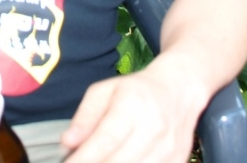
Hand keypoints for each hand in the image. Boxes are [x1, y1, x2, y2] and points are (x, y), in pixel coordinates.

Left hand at [60, 68, 201, 162]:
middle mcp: (153, 128)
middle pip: (118, 162)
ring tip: (100, 160)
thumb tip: (67, 142)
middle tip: (79, 162)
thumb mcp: (104, 91)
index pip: (105, 141)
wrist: (179, 90)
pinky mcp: (178, 161)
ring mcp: (169, 148)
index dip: (84, 158)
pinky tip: (120, 161)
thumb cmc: (136, 90)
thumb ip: (85, 117)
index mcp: (132, 105)